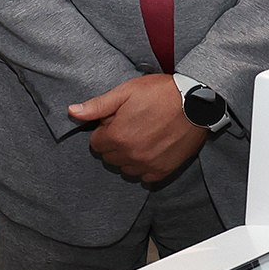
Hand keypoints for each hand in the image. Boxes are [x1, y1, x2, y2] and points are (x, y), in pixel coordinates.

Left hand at [65, 72, 204, 181]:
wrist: (196, 102)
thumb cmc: (160, 93)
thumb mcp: (126, 92)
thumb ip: (97, 106)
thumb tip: (72, 112)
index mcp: (117, 136)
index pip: (96, 144)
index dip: (105, 130)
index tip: (117, 121)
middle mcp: (131, 155)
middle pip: (109, 157)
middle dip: (114, 143)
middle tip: (131, 126)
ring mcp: (148, 165)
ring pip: (125, 169)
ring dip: (128, 156)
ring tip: (142, 136)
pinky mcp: (164, 170)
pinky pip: (145, 177)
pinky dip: (144, 166)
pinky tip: (152, 150)